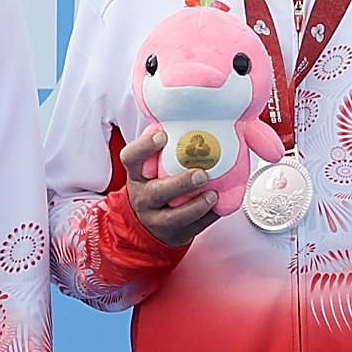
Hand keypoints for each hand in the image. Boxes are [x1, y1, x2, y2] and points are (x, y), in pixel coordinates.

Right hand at [119, 124, 219, 248]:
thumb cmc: (156, 186)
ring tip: (213, 194)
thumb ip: (167, 148)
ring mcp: (158, 220)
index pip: (131, 159)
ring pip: (175, 217)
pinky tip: (220, 206)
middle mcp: (144, 198)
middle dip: (179, 183)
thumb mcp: (152, 168)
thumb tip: (194, 117)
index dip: (144, 147)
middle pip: (155, 192)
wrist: (147, 226)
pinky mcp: (176, 235)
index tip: (162, 135)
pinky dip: (209, 217)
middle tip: (200, 173)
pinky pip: (194, 228)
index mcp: (137, 176)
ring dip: (197, 205)